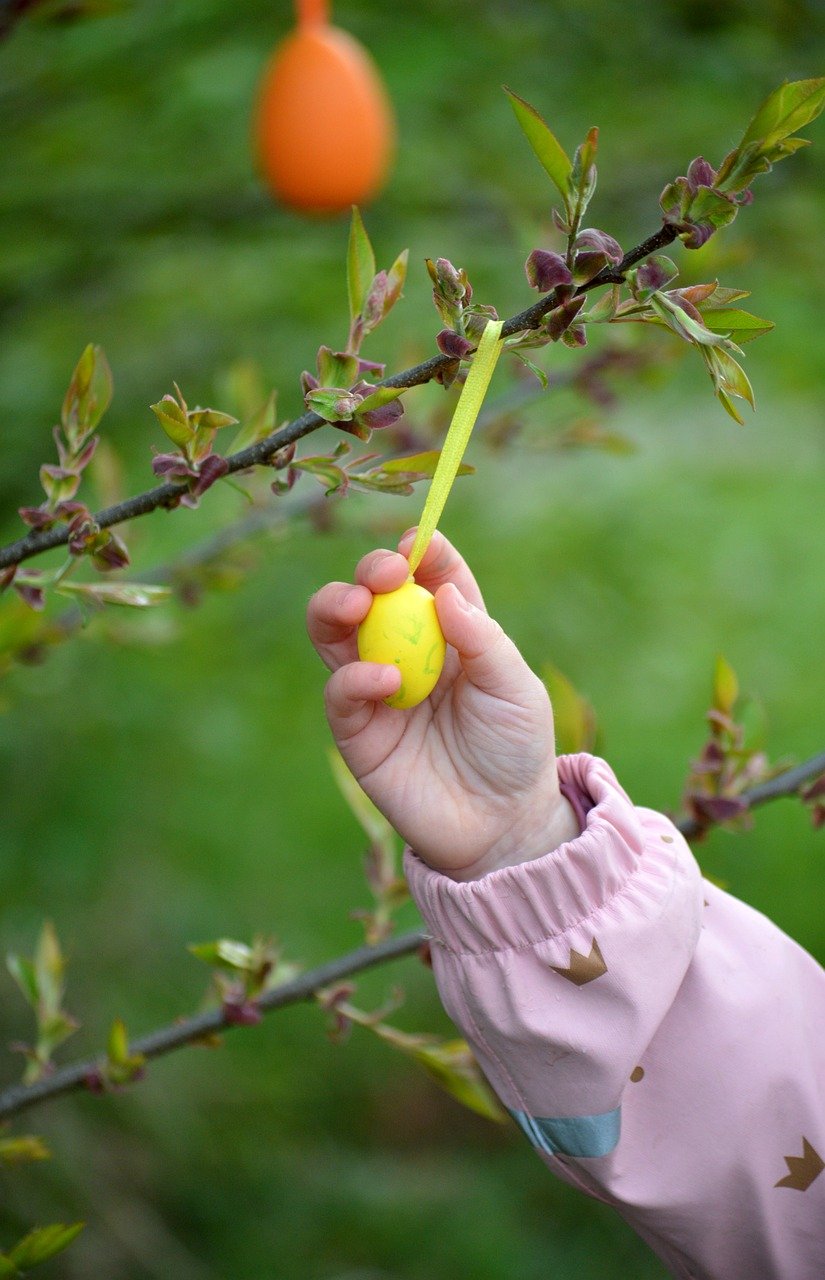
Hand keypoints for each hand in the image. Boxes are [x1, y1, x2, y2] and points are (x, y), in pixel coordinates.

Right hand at [306, 530, 578, 879]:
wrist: (501, 825)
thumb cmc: (516, 749)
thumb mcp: (515, 688)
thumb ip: (483, 639)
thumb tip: (443, 591)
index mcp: (451, 631)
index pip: (429, 576)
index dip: (421, 551)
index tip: (418, 541)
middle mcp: (406, 651)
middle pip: (369, 594)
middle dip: (368, 571)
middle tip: (383, 574)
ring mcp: (377, 689)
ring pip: (333, 632)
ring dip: (337, 606)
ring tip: (359, 605)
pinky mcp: (357, 732)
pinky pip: (339, 691)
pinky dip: (355, 676)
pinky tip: (388, 680)